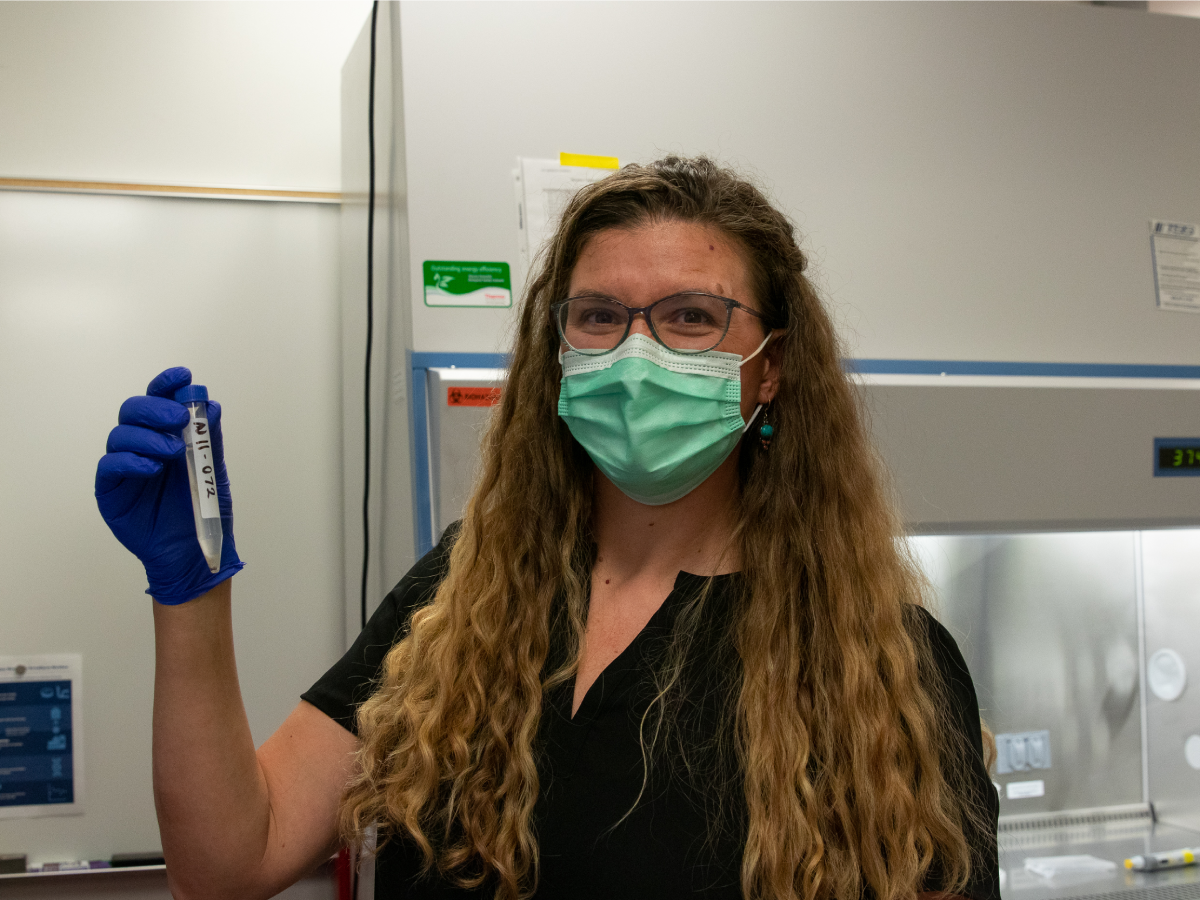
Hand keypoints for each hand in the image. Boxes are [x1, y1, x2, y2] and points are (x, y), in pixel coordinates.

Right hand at [96, 367, 243, 604]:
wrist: (194, 552)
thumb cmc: (204, 511)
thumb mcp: (214, 471)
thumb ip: (211, 439)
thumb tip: (212, 406)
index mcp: (166, 436)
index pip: (159, 401)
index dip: (166, 385)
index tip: (183, 377)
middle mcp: (141, 446)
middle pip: (133, 411)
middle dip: (156, 408)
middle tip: (179, 418)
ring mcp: (124, 467)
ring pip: (120, 435)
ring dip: (148, 436)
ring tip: (174, 451)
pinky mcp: (111, 490)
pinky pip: (110, 466)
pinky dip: (131, 461)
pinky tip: (153, 468)